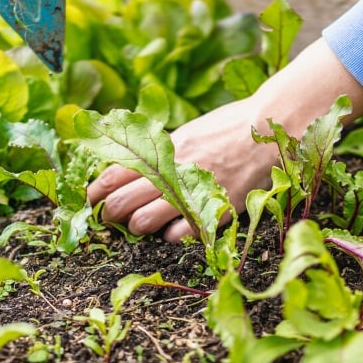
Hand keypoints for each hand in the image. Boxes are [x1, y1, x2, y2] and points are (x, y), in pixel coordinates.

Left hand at [87, 39, 362, 242]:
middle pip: (123, 201)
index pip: (115, 172)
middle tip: (110, 218)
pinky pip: (180, 234)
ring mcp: (194, 189)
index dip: (98, 189)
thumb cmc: (230, 127)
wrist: (271, 125)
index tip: (91, 198)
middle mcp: (173, 169)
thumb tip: (133, 165)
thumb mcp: (189, 132)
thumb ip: (163, 150)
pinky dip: (172, 236)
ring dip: (138, 227)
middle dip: (111, 213)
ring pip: (144, 221)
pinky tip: (173, 232)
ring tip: (140, 226)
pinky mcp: (216, 207)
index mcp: (164, 148)